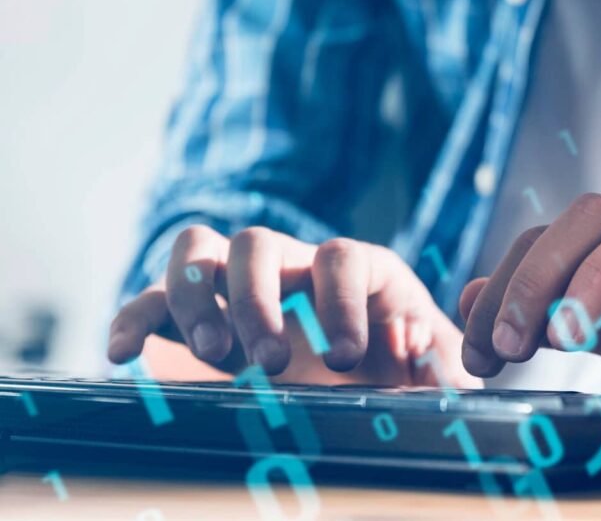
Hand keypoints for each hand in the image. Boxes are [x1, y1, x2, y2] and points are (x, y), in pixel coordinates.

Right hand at [108, 226, 479, 387]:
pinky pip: (155, 300)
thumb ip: (442, 363)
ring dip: (197, 298)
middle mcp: (299, 267)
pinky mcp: (206, 320)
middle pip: (258, 242)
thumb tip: (407, 341)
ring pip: (201, 250)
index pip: (341, 256)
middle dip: (257, 300)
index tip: (347, 360)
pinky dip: (134, 316)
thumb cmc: (418, 374)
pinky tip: (122, 352)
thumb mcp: (445, 373)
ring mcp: (246, 287)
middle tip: (273, 363)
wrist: (388, 390)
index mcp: (361, 271)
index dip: (338, 302)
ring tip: (218, 357)